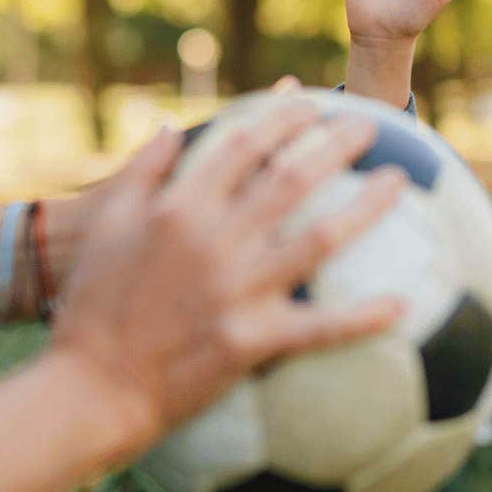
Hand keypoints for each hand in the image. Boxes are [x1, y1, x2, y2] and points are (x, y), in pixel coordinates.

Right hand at [47, 103, 406, 449]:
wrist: (90, 389)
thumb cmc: (92, 306)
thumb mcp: (106, 227)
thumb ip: (142, 171)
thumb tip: (172, 127)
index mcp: (179, 208)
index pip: (243, 144)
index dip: (283, 117)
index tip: (311, 102)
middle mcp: (215, 240)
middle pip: (292, 179)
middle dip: (336, 145)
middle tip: (370, 126)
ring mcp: (238, 289)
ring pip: (320, 237)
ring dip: (366, 206)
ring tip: (398, 182)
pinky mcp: (252, 339)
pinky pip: (320, 326)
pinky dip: (363, 316)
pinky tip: (401, 306)